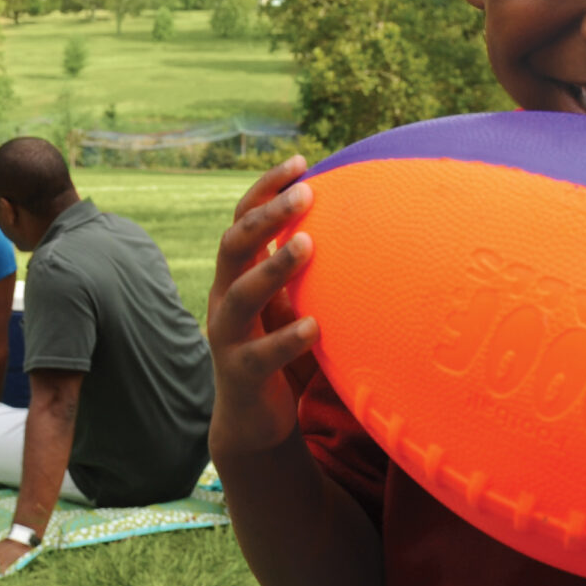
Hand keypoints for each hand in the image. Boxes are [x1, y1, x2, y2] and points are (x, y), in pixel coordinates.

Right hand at [205, 157, 319, 455]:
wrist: (254, 423)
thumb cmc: (281, 353)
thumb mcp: (293, 305)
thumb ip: (309, 274)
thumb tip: (361, 230)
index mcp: (236, 276)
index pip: (242, 219)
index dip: (266, 189)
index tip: (301, 162)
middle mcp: (224, 299)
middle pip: (233, 245)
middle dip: (267, 216)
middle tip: (306, 195)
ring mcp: (227, 337)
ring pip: (240, 295)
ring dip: (273, 267)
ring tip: (307, 244)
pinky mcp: (240, 375)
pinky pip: (260, 355)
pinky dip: (287, 339)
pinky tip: (315, 327)